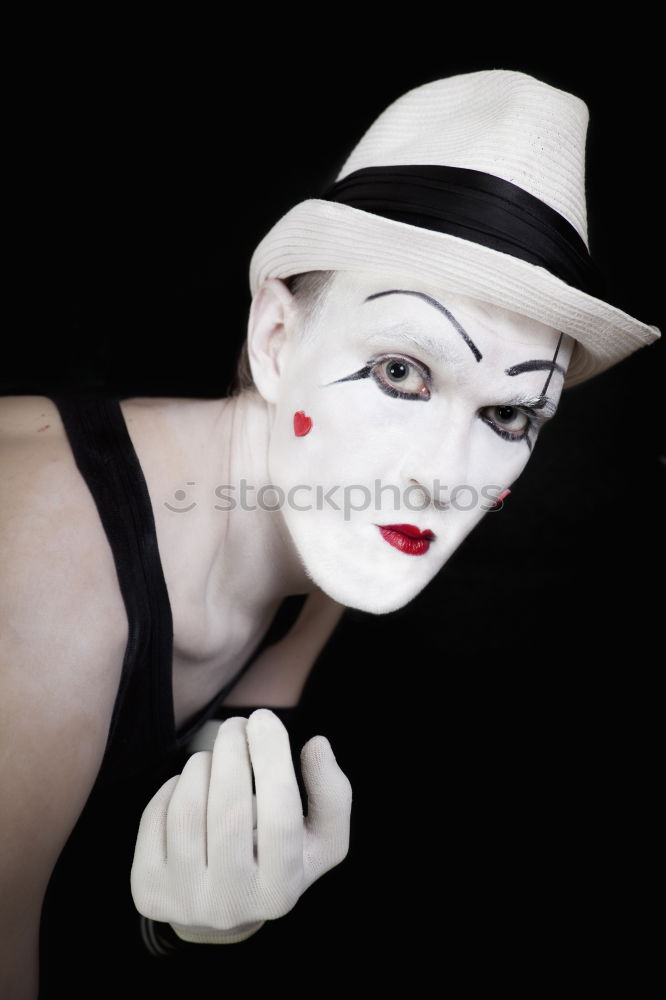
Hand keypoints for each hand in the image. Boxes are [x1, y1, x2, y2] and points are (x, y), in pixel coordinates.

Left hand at [130, 709, 351, 943]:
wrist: (224, 909)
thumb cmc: (280, 857)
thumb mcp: (322, 839)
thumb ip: (333, 794)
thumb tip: (317, 745)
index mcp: (280, 890)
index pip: (281, 818)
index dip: (273, 759)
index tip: (266, 717)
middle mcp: (231, 903)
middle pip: (229, 810)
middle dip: (232, 751)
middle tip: (237, 723)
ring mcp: (184, 900)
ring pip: (188, 809)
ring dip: (202, 764)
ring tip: (217, 755)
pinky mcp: (148, 888)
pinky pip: (156, 816)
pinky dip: (174, 786)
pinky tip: (193, 784)